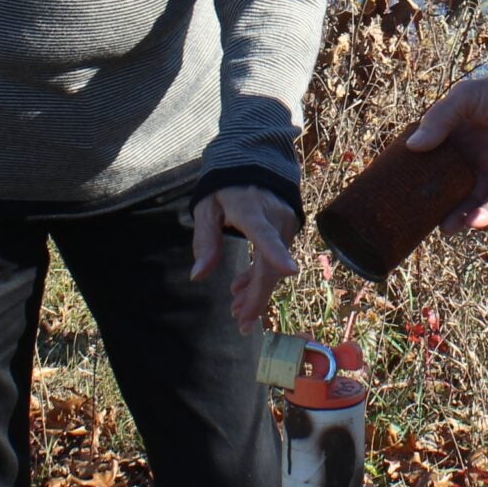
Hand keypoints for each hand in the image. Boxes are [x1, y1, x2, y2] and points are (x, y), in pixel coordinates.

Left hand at [192, 186, 299, 333]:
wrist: (255, 163)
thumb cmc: (226, 186)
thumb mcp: (207, 208)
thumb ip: (205, 240)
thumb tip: (198, 276)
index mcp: (251, 210)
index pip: (264, 234)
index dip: (276, 253)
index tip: (290, 271)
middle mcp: (274, 218)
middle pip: (269, 264)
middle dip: (257, 297)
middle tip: (242, 323)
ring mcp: (286, 225)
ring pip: (274, 267)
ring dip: (256, 291)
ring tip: (237, 312)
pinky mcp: (289, 230)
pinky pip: (275, 259)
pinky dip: (260, 277)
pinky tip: (243, 290)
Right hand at [405, 63, 487, 232]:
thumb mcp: (466, 99)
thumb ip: (439, 119)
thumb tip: (412, 147)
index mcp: (458, 134)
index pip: (432, 157)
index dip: (416, 170)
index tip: (396, 185)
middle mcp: (473, 154)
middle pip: (448, 184)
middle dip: (435, 202)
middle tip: (418, 216)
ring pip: (471, 200)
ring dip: (459, 215)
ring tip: (445, 228)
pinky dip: (485, 214)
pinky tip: (472, 222)